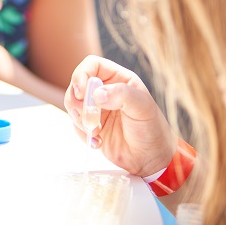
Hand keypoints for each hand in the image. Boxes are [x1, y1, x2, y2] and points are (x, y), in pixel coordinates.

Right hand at [64, 56, 176, 177]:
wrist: (151, 159)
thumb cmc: (152, 129)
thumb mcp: (143, 108)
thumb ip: (122, 95)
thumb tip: (97, 94)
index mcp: (118, 79)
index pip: (92, 65)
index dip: (81, 74)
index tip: (81, 92)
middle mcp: (105, 91)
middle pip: (77, 85)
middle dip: (77, 100)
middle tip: (88, 116)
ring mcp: (97, 109)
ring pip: (73, 105)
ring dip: (80, 118)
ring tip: (96, 130)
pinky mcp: (92, 126)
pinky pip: (76, 125)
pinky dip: (83, 134)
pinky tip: (98, 141)